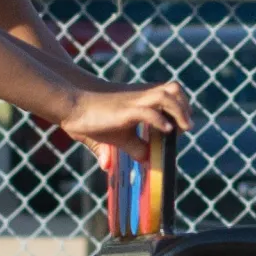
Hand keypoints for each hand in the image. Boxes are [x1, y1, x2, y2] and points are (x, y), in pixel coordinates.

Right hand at [57, 79, 191, 154]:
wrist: (71, 103)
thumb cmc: (91, 118)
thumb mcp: (115, 137)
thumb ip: (127, 148)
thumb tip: (119, 166)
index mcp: (142, 100)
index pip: (171, 96)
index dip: (180, 110)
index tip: (179, 128)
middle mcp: (141, 97)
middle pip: (174, 89)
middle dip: (184, 107)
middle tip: (183, 128)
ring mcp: (134, 102)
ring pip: (166, 96)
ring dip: (179, 112)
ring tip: (181, 129)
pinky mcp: (125, 111)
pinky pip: (148, 112)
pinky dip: (161, 121)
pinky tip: (165, 131)